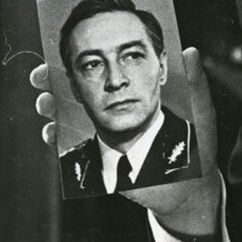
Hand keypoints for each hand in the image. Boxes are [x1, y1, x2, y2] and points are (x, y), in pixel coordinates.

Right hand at [30, 47, 222, 235]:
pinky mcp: (103, 162)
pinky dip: (58, 142)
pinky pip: (74, 151)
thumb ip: (196, 84)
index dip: (83, 62)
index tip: (62, 53)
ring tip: (45, 105)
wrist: (192, 190)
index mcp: (135, 96)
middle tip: (40, 78)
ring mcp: (106, 137)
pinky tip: (52, 135)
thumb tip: (190, 51)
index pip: (105, 73)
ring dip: (51, 110)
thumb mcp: (201, 113)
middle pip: (77, 93)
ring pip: (69, 120)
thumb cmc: (199, 148)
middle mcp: (116, 113)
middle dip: (53, 83)